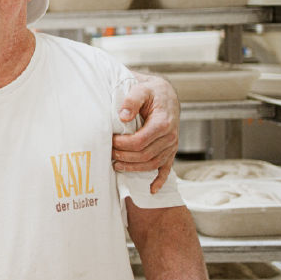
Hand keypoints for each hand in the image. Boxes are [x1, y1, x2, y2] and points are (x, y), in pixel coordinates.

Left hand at [112, 74, 179, 192]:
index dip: (122, 144)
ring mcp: (171, 146)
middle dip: (124, 156)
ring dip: (133, 168)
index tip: (111, 140)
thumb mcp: (142, 89)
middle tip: (109, 152)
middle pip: (144, 155)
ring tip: (116, 165)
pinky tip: (151, 190)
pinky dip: (160, 181)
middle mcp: (170, 137)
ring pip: (152, 164)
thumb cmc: (152, 92)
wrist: (166, 95)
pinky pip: (166, 169)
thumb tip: (122, 116)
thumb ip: (132, 100)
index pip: (140, 141)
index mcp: (163, 123)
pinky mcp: (170, 151)